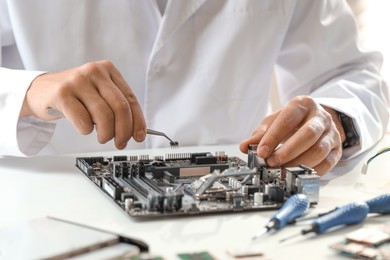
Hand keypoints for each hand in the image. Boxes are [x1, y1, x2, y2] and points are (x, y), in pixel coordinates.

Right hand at [20, 60, 145, 149]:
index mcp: (108, 70)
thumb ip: (117, 107)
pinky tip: (84, 127)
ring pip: (104, 115)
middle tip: (120, 142)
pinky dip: (87, 130)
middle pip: (120, 107)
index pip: (130, 99)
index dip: (137, 121)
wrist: (40, 90)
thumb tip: (136, 131)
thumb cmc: (75, 95)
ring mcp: (77, 80)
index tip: (139, 136)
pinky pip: (83, 121)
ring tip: (101, 136)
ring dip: (106, 134)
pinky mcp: (62, 93)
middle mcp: (94, 71)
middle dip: (123, 131)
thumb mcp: (99, 94)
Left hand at [239, 96, 344, 174]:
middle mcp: (320, 117)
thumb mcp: (274, 121)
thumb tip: (245, 147)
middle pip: (307, 135)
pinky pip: (327, 163)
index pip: (287, 120)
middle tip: (271, 163)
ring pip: (319, 150)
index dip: (273, 138)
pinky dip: (310, 171)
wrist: (317, 120)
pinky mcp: (337, 149)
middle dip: (287, 151)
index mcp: (302, 105)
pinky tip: (296, 174)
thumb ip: (260, 134)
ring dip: (298, 163)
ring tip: (281, 171)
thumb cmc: (293, 121)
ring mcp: (332, 133)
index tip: (261, 152)